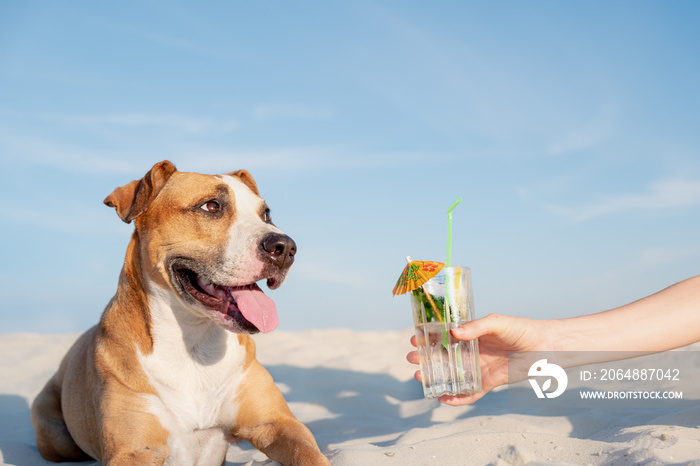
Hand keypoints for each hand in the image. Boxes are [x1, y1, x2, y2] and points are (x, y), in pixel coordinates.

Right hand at [406, 314, 549, 405]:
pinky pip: (470, 393)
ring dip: (436, 378)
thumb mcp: (497, 323)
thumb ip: (476, 328)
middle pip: (443, 357)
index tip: (414, 339)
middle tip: (412, 360)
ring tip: (420, 378)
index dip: (428, 339)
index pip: (444, 337)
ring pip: (453, 375)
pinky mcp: (489, 383)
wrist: (545, 347)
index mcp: (471, 335)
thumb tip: (453, 332)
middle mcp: (473, 352)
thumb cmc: (522, 330)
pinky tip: (443, 398)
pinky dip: (457, 398)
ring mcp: (480, 368)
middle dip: (426, 359)